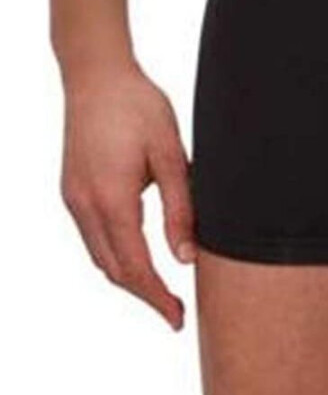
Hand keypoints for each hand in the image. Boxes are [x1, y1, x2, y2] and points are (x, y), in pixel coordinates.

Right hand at [60, 61, 194, 329]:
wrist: (97, 75)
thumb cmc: (140, 107)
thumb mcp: (171, 155)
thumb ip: (180, 208)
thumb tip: (188, 258)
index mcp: (111, 199)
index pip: (134, 267)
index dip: (157, 298)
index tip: (178, 319)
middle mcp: (85, 205)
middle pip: (113, 270)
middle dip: (144, 295)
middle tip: (176, 313)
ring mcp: (73, 198)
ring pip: (99, 256)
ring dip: (128, 278)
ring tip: (162, 291)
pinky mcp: (72, 190)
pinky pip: (92, 238)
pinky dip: (115, 256)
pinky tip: (138, 256)